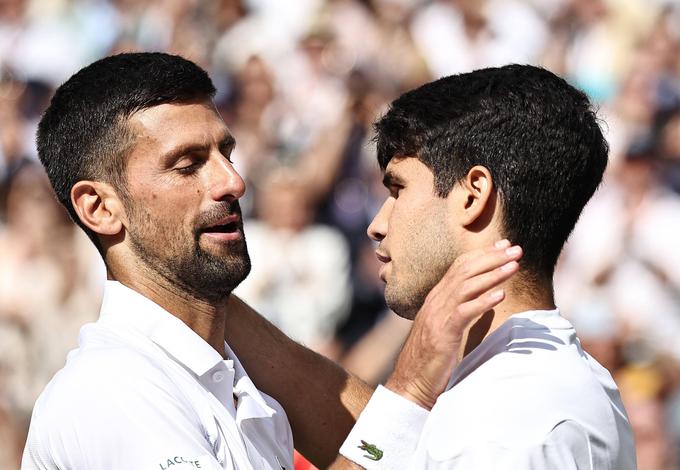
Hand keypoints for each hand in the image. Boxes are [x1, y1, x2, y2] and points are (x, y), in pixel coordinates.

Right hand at [385, 240, 521, 408]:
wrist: (411, 381)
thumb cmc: (431, 357)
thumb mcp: (446, 328)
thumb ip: (461, 311)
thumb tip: (484, 301)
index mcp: (437, 297)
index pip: (459, 266)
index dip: (482, 254)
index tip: (503, 245)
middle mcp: (436, 301)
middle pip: (465, 270)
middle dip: (492, 258)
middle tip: (516, 249)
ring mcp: (438, 316)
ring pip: (466, 286)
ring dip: (493, 274)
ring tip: (514, 266)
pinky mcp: (443, 333)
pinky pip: (464, 312)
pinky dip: (483, 302)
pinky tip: (500, 295)